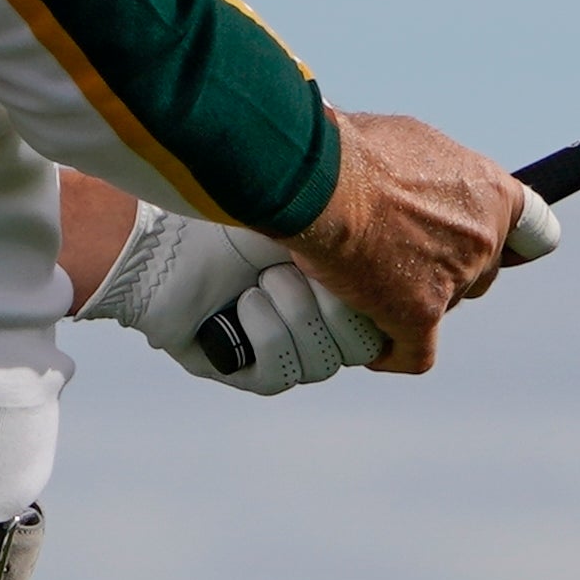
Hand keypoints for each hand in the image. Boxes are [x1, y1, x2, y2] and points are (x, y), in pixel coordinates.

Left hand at [71, 198, 380, 395]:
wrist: (172, 234)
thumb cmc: (243, 205)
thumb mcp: (319, 204)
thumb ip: (368, 216)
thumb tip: (406, 212)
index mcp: (342, 279)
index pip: (391, 315)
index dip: (382, 297)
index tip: (361, 262)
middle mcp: (316, 320)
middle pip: (364, 346)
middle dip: (337, 303)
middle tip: (303, 265)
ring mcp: (284, 349)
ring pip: (324, 363)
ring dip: (295, 314)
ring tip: (264, 279)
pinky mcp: (248, 373)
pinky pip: (281, 375)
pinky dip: (265, 333)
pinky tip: (243, 303)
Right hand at [280, 111, 540, 374]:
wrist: (322, 180)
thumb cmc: (355, 151)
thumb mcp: (411, 142)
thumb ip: (431, 174)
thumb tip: (415, 185)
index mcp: (490, 191)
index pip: (533, 231)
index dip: (514, 243)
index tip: (502, 250)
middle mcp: (484, 237)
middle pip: (480, 272)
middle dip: (447, 269)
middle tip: (400, 255)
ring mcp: (455, 279)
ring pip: (444, 306)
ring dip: (413, 301)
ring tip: (367, 284)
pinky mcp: (419, 314)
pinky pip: (414, 353)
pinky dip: (392, 352)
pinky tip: (372, 346)